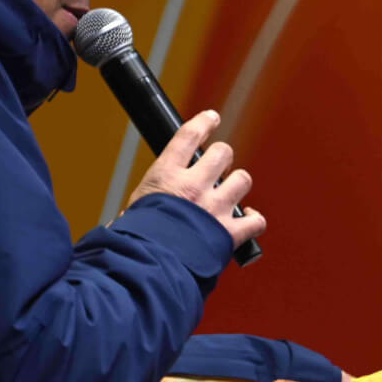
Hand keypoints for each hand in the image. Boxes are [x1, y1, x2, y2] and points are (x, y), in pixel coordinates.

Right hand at [126, 110, 265, 250]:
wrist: (150, 264)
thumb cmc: (135, 239)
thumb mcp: (132, 210)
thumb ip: (144, 204)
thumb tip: (125, 220)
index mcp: (166, 176)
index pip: (188, 136)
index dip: (204, 123)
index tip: (212, 118)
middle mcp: (194, 185)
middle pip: (222, 154)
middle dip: (223, 157)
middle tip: (218, 167)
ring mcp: (215, 207)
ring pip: (242, 180)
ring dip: (238, 183)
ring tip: (230, 191)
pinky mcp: (229, 231)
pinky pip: (256, 221)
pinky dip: (255, 219)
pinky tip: (249, 218)